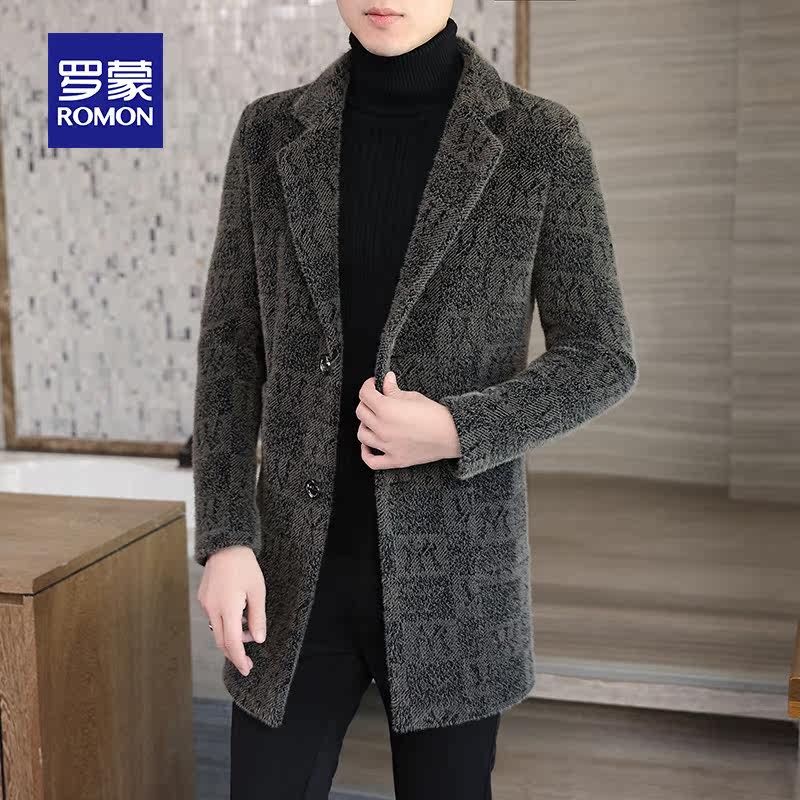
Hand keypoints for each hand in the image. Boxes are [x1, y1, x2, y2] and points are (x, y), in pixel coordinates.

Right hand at [197, 545, 266, 676]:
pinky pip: (214, 617)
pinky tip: (238, 614)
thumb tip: (258, 639)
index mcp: (228, 608)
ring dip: (231, 635)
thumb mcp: (258, 591)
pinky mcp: (203, 598)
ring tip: (248, 626)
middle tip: (248, 660)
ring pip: (217, 629)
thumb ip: (257, 617)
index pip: (231, 642)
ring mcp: (205, 604)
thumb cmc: (245, 566)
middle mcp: (212, 608)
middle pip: (221, 641)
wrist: (226, 545)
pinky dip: (225, 622)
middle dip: (234, 652)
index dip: (238, 658)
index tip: (246, 669)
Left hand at [356, 371, 461, 469]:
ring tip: (373, 420)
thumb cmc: (435, 415)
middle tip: (376, 400)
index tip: (373, 384)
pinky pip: (371, 461)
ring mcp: (387, 446)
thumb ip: (394, 390)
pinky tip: (368, 445)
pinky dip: (365, 453)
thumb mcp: (413, 397)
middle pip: (361, 413)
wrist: (451, 434)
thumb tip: (386, 380)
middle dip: (366, 403)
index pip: (365, 394)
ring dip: (365, 424)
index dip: (368, 386)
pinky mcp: (394, 460)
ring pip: (362, 434)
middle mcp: (383, 428)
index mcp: (386, 409)